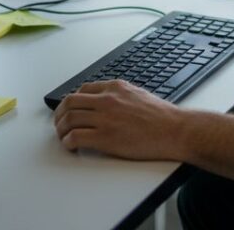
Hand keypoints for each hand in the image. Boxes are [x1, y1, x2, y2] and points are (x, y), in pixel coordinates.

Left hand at [53, 79, 186, 159]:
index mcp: (115, 88)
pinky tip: (72, 146)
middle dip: (60, 114)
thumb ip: (120, 95)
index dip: (72, 102)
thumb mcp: (139, 94)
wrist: (174, 130)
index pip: (82, 90)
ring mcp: (105, 118)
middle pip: (70, 103)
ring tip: (64, 137)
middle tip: (60, 124)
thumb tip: (106, 102)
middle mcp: (107, 100)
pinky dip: (68, 142)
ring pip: (68, 119)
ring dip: (61, 129)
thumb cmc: (162, 116)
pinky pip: (75, 137)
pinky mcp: (104, 137)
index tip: (70, 110)